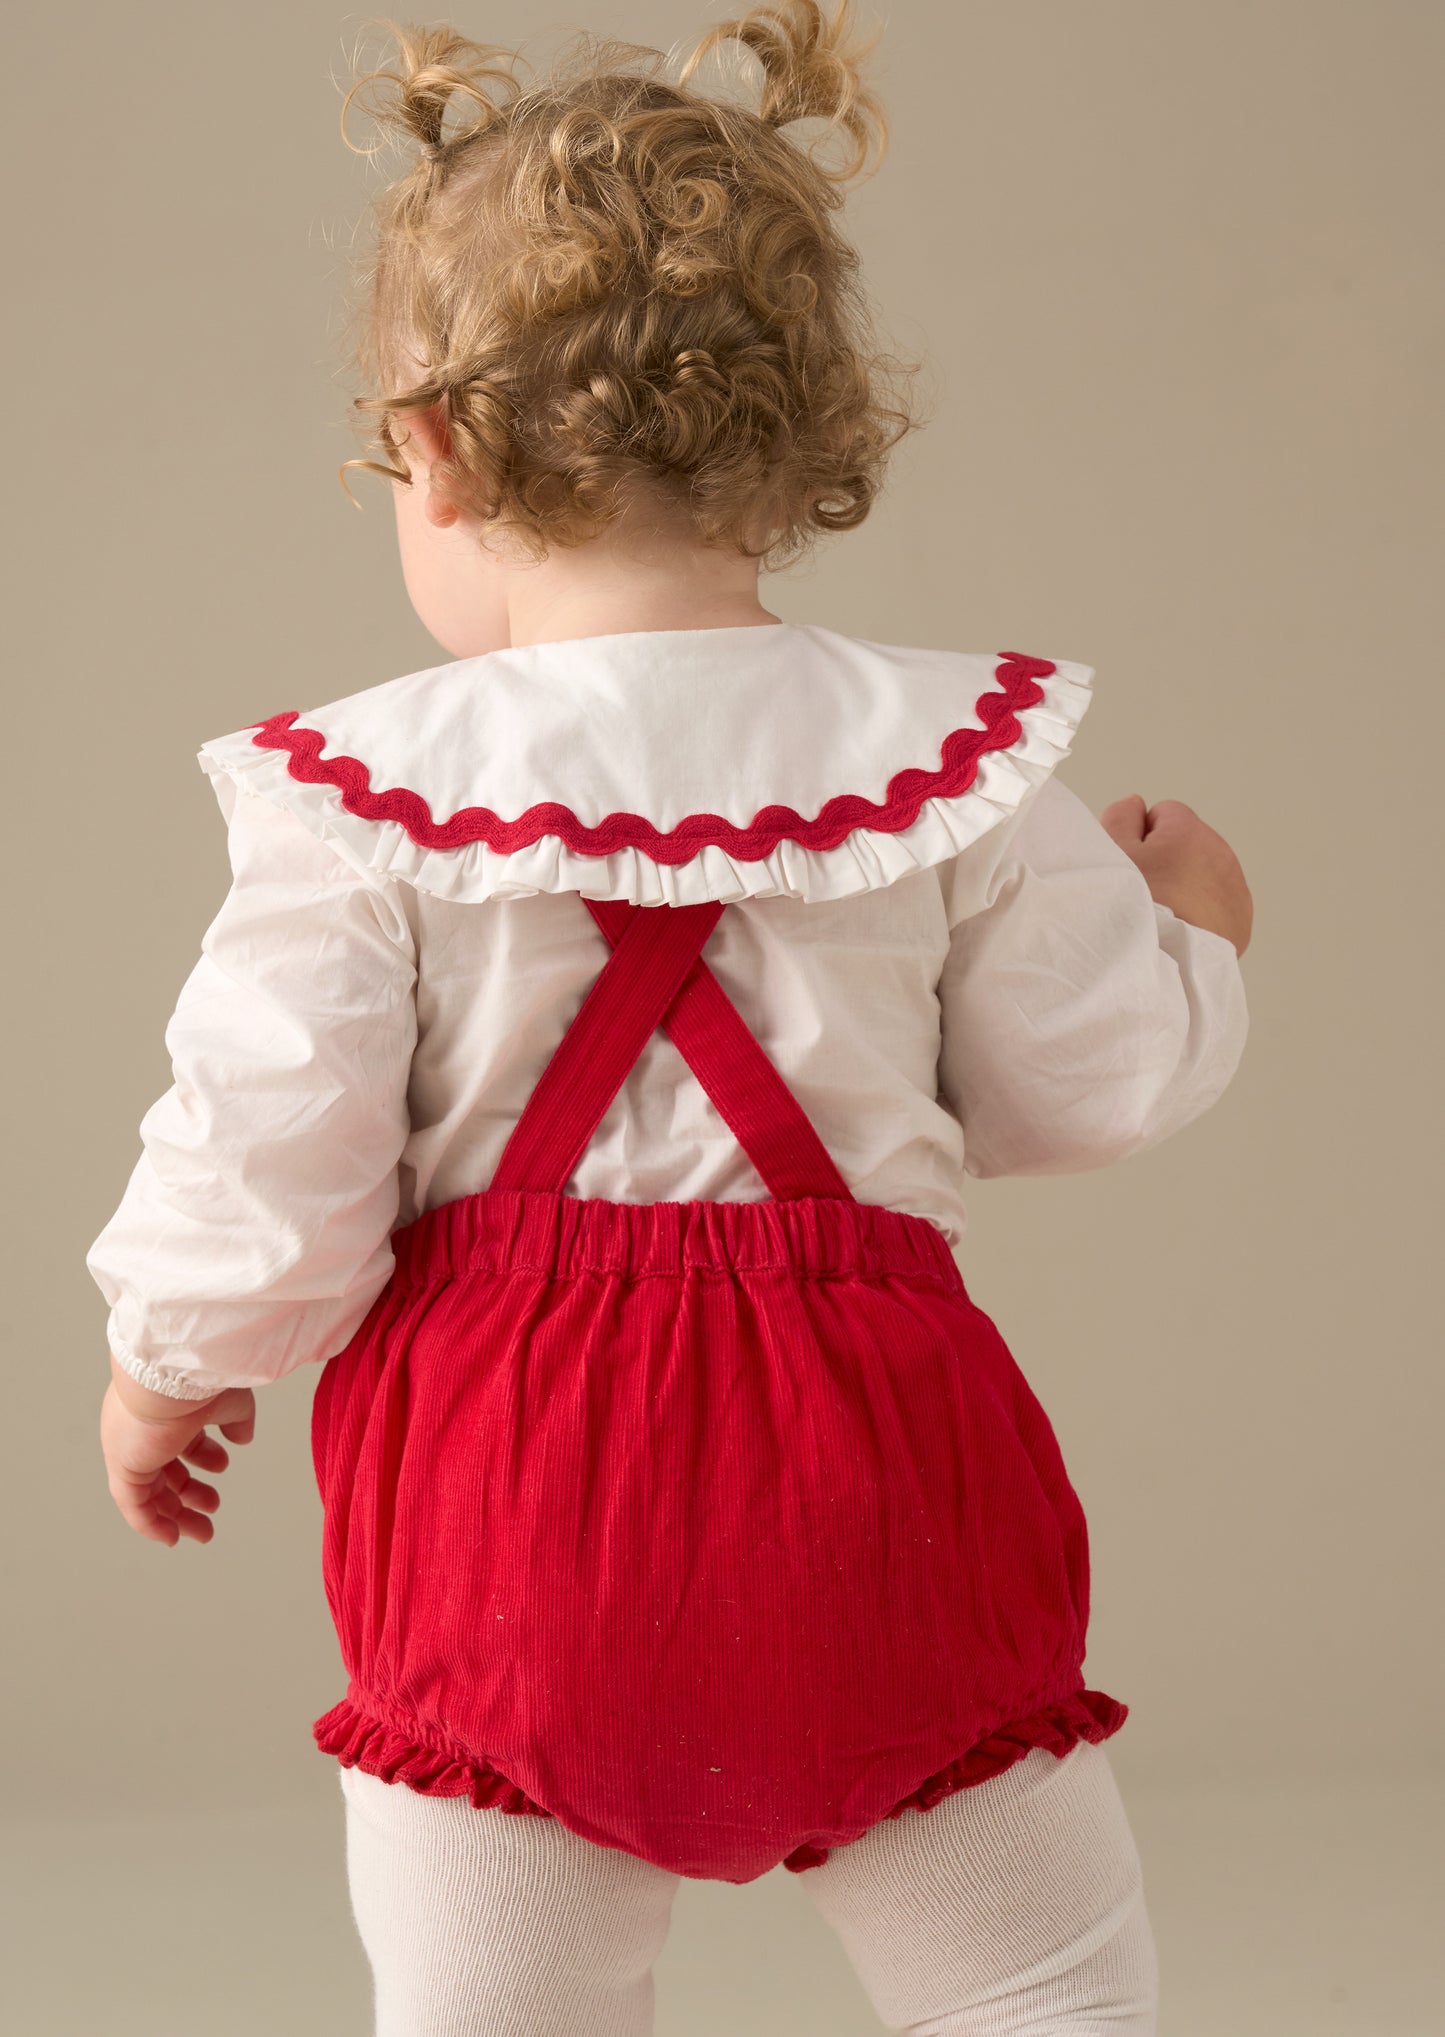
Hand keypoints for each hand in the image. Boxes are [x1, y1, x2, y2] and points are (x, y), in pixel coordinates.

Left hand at [101, 1353, 255, 1546]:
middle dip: (190, 1493)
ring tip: (203, 1531)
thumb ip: (237, 1419)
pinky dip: (151, 1524)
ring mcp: (130, 1450)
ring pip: (151, 1492)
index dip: (202, 1457)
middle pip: (165, 1470)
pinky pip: (134, 1505)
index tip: (222, 1466)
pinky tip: (171, 1538)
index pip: (180, 1440)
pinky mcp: (124, 1468)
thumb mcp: (230, 1400)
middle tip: (213, 1507)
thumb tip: (243, 1438)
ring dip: (176, 1514)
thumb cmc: (200, 1378)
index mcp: (165, 1409)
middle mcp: (141, 1431)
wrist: (172, 1372)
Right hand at [1099, 796, 1253, 956]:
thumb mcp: (1111, 853)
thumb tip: (1136, 805)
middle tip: (1147, 894)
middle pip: (1187, 845)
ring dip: (1186, 888)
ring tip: (1164, 916)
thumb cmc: (1136, 908)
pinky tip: (1182, 931)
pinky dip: (1202, 914)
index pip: (1163, 814)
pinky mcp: (1241, 920)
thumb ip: (1121, 817)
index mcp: (1190, 831)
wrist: (1165, 964)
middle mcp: (1221, 853)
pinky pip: (1218, 905)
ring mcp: (1235, 888)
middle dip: (1168, 862)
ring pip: (1204, 874)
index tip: (1134, 866)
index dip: (1142, 838)